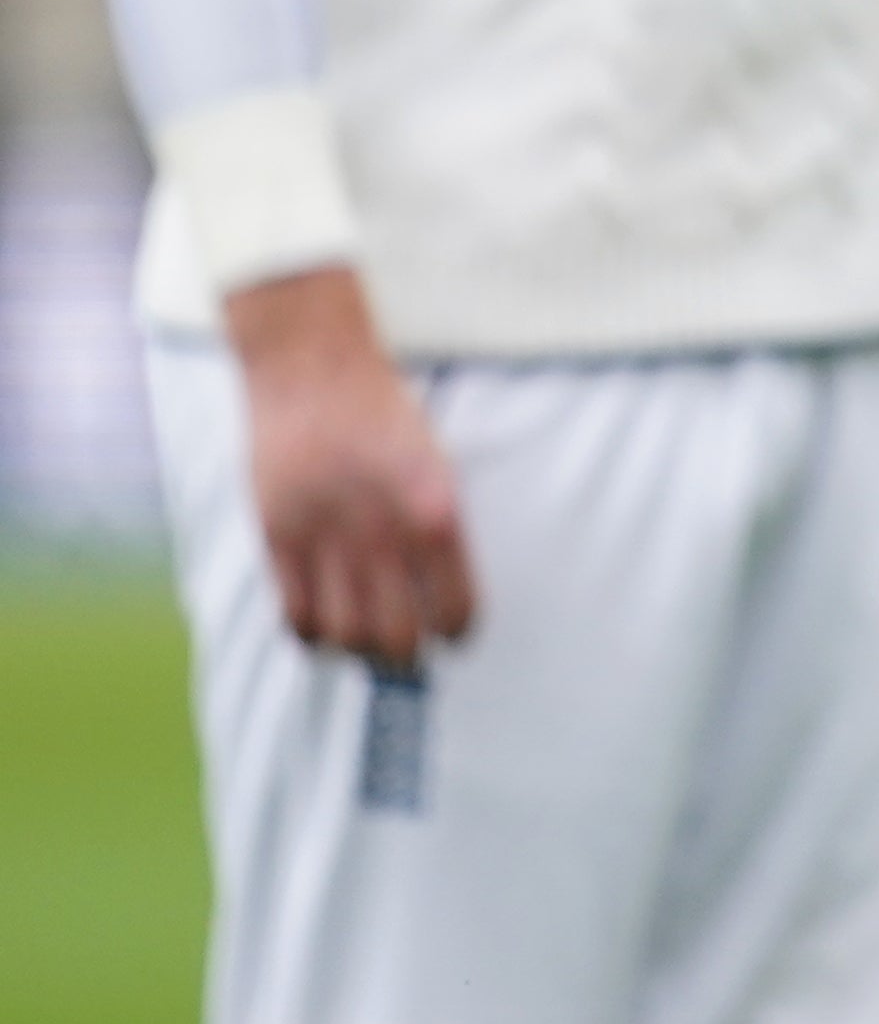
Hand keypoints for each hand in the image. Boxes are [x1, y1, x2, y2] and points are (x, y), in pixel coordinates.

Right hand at [225, 265, 466, 664]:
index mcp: (436, 511)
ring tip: (365, 640)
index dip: (457, 632)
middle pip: (397, 637)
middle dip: (407, 654)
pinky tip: (324, 627)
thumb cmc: (383, 418)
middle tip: (407, 649)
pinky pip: (295, 616)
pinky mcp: (276, 536)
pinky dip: (313, 635)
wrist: (313, 369)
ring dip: (358, 650)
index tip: (453, 634)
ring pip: (344, 637)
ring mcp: (325, 536)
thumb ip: (437, 531)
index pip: (455, 607)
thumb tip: (437, 599)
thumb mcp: (436, 466)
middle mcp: (382, 530)